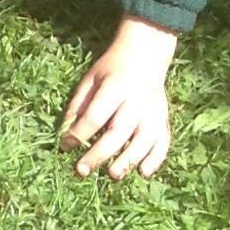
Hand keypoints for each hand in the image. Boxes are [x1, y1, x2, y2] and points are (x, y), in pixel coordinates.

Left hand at [60, 16, 177, 178]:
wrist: (145, 54)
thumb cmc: (111, 69)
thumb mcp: (90, 79)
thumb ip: (79, 104)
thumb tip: (66, 133)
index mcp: (115, 87)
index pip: (96, 115)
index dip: (79, 133)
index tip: (65, 146)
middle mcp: (137, 101)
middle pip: (118, 132)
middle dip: (99, 153)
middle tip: (81, 170)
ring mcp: (154, 111)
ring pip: (144, 140)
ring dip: (129, 160)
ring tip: (113, 175)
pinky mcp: (164, 119)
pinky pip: (163, 142)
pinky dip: (156, 159)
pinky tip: (143, 172)